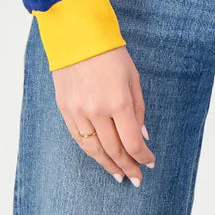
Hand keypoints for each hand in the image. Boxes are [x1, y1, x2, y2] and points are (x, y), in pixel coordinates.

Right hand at [52, 45, 156, 185]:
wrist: (78, 36)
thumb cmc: (111, 54)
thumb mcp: (133, 78)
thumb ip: (138, 110)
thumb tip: (142, 136)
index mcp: (118, 102)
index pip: (132, 142)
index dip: (142, 156)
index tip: (150, 163)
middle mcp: (97, 111)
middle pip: (114, 150)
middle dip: (127, 166)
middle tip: (136, 178)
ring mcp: (78, 112)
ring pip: (94, 150)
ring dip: (108, 165)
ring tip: (118, 175)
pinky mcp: (65, 109)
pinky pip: (78, 138)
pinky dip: (90, 151)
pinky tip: (100, 157)